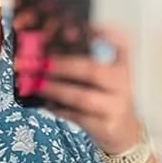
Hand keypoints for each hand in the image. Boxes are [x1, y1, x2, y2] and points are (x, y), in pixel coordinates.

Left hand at [36, 25, 142, 155]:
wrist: (125, 133)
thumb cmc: (108, 100)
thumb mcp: (106, 79)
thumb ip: (87, 63)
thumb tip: (50, 52)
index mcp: (123, 67)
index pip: (123, 45)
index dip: (108, 34)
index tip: (89, 28)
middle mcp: (123, 85)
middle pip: (93, 71)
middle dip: (63, 65)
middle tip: (41, 62)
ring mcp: (115, 107)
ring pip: (83, 97)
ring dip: (56, 89)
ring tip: (36, 84)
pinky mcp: (106, 127)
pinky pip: (78, 117)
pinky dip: (59, 110)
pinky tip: (45, 103)